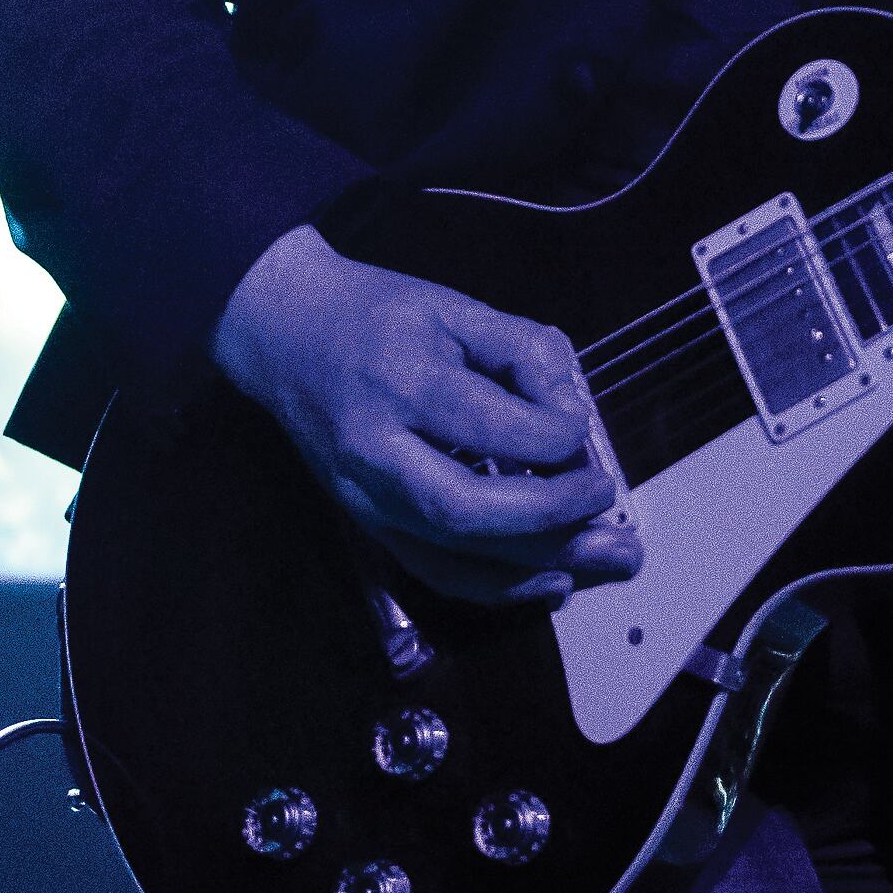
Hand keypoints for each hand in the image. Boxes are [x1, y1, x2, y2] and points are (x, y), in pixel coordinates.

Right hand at [209, 227, 641, 604]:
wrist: (284, 336)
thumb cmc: (375, 315)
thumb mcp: (454, 306)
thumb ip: (522, 351)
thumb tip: (572, 410)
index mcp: (399, 381)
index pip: (487, 426)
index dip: (552, 437)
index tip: (583, 431)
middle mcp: (375, 451)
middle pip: (467, 509)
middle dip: (552, 516)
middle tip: (606, 501)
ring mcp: (365, 497)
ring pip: (454, 555)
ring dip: (539, 564)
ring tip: (607, 560)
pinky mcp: (367, 522)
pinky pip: (435, 571)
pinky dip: (498, 586)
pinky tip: (553, 580)